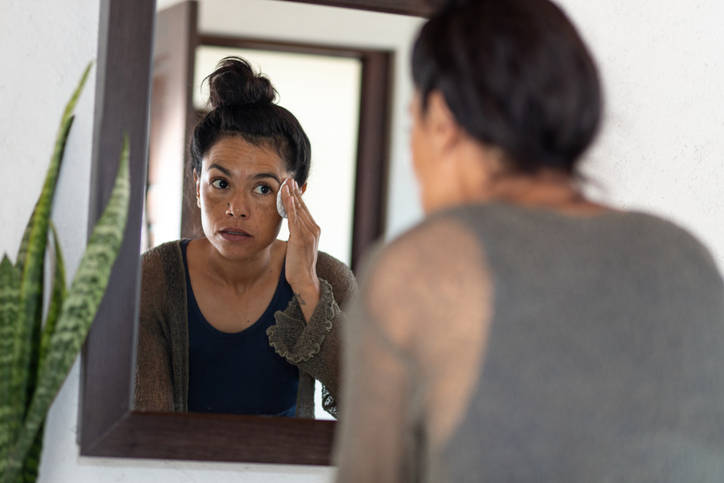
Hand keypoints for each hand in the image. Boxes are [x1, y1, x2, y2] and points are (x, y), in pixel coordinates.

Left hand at [281, 179, 320, 322]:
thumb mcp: (298, 246)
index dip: (298, 196)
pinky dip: (292, 207)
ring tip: (286, 183)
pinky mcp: (301, 239)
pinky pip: (295, 220)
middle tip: (288, 177)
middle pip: (302, 206)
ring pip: (298, 210)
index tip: (292, 184)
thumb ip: (295, 233)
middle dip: (295, 191)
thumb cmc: (299, 266)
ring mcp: (308, 234)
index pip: (304, 208)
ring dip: (292, 195)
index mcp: (313, 230)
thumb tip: (289, 226)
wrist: (304, 280)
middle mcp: (313, 229)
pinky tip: (288, 198)